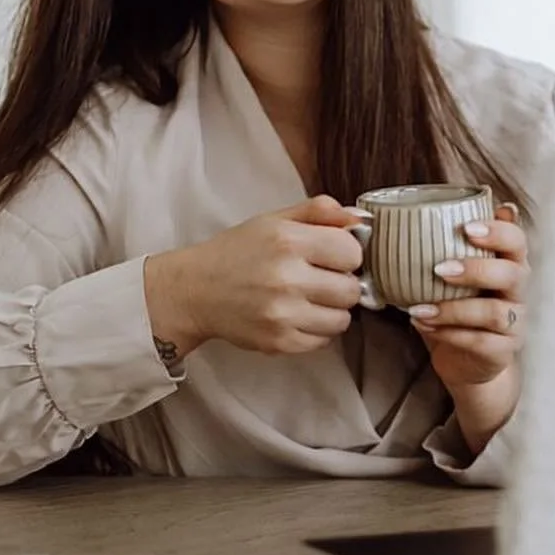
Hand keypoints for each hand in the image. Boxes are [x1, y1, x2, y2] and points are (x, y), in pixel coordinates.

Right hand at [144, 196, 365, 360]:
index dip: (346, 253)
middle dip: (342, 283)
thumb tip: (359, 217)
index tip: (333, 255)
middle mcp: (287, 279)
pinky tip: (298, 315)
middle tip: (322, 278)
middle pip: (351, 289)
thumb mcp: (274, 220)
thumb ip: (318, 212)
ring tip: (310, 298)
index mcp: (289, 241)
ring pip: (342, 320)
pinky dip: (316, 330)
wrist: (195, 291)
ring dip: (332, 310)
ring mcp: (283, 315)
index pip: (352, 252)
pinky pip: (323, 341)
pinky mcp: (278, 342)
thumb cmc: (237, 252)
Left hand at [407, 203, 526, 392]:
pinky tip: (424, 325)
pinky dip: (448, 333)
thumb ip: (452, 247)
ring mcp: (515, 323)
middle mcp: (518, 292)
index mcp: (510, 264)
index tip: (467, 227)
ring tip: (420, 307)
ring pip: (495, 313)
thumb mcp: (455, 276)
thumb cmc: (460, 307)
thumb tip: (431, 213)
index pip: (517, 241)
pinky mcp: (503, 351)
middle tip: (440, 269)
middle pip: (513, 274)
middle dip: (477, 269)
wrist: (465, 360)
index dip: (498, 232)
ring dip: (454, 309)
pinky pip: (480, 341)